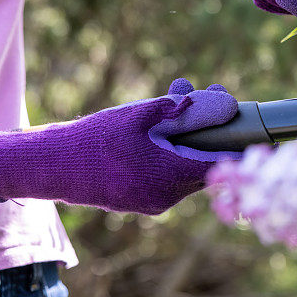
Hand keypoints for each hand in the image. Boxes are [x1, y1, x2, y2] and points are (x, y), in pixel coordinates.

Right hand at [0, 79, 239, 213]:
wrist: (50, 166)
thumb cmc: (95, 138)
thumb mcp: (141, 115)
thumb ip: (185, 109)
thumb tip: (224, 102)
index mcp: (171, 176)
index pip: (221, 165)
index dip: (236, 142)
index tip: (245, 122)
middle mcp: (167, 197)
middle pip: (205, 163)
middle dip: (210, 129)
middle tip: (210, 94)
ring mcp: (154, 203)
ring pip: (185, 168)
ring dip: (188, 136)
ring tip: (181, 97)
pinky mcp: (141, 202)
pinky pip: (167, 176)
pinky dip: (170, 151)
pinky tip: (162, 123)